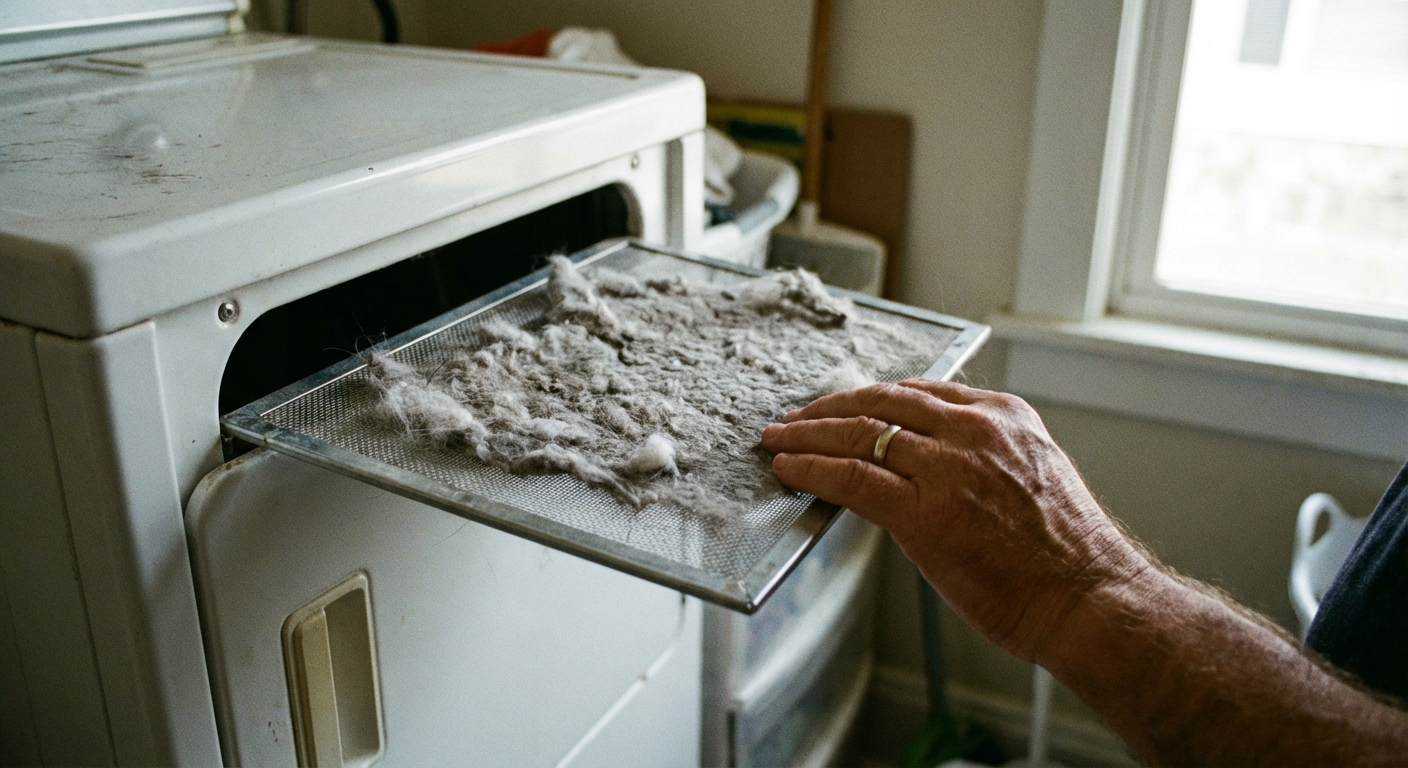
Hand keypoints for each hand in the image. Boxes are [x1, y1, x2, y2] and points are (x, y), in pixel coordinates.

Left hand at [760, 380, 1152, 661]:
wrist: (1091, 601)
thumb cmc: (1066, 558)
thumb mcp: (1032, 479)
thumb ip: (981, 460)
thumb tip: (924, 467)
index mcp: (1005, 416)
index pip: (918, 392)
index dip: (868, 398)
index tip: (841, 406)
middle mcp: (975, 431)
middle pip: (880, 403)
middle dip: (828, 409)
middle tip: (794, 418)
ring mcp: (948, 468)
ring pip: (857, 434)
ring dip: (807, 435)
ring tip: (777, 440)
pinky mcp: (924, 512)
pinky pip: (850, 478)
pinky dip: (811, 469)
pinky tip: (789, 470)